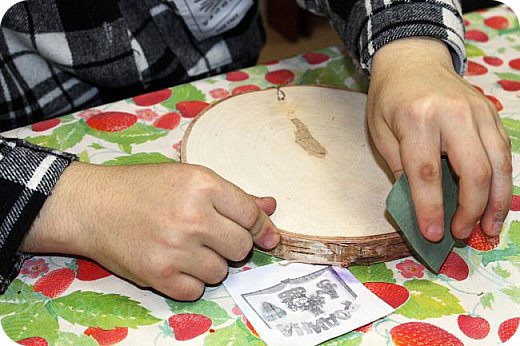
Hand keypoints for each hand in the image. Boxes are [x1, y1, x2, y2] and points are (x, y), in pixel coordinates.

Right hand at [21, 162, 279, 299]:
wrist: (92, 206)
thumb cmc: (142, 188)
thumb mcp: (189, 178)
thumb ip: (233, 195)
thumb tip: (271, 207)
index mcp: (203, 186)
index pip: (251, 215)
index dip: (259, 227)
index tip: (262, 235)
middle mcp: (193, 218)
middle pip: (242, 247)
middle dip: (231, 244)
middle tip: (210, 236)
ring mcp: (176, 249)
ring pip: (220, 272)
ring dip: (210, 264)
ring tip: (186, 247)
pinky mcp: (159, 276)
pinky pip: (196, 290)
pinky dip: (189, 281)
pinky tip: (174, 263)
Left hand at [368, 37, 511, 240]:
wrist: (412, 60)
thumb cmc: (389, 99)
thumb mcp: (380, 133)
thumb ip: (400, 169)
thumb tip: (419, 208)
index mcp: (417, 119)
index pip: (427, 173)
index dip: (431, 208)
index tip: (433, 234)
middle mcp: (453, 114)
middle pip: (474, 171)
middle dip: (471, 210)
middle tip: (461, 234)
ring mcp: (479, 111)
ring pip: (499, 164)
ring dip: (497, 202)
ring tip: (489, 228)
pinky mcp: (492, 113)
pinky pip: (504, 152)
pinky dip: (503, 181)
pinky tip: (496, 201)